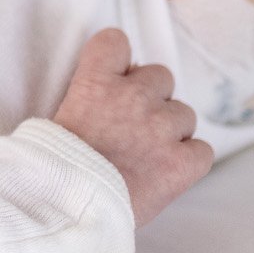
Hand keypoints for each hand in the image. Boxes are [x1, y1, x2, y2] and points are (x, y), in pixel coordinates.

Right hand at [50, 28, 212, 226]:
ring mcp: (161, 128)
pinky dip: (188, 162)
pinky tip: (166, 174)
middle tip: (132, 128)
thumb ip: (85, 101)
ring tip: (146, 158)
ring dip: (171, 132)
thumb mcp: (55, 122)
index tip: (116, 80)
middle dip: (151, 99)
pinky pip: (202, 151)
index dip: (119, 62)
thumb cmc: (51, 173)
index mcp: (95, 82)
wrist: (65, 211)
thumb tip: (104, 100)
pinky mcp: (182, 163)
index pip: (115, 42)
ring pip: (184, 115)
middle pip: (160, 76)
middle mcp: (133, 96)